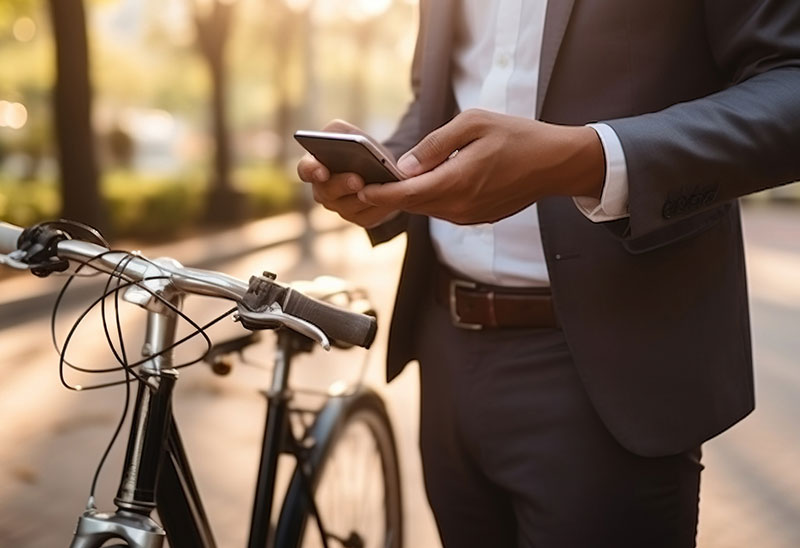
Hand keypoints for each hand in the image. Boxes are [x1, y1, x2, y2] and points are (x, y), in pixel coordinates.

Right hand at [297, 120, 398, 227]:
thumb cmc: (360, 149)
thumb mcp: (350, 133)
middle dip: (342, 185)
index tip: (321, 170)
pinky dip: (379, 206)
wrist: (381, 168)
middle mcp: (323, 192)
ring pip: (349, 207)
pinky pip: (368, 216)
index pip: (305, 170)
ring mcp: (340, 208)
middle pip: (327, 192)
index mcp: (315, 168)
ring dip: (364, 197)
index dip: (311, 171)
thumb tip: (342, 139)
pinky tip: (389, 197)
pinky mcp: (360, 219)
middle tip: (357, 180)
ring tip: (379, 188)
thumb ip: (339, 132)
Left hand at [357, 109, 604, 224]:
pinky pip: (442, 210)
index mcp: (457, 182)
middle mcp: (460, 206)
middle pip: (412, 204)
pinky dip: (429, 198)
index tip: (358, 188)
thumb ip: (435, 145)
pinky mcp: (475, 218)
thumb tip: (404, 166)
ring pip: (426, 208)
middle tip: (364, 179)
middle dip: (388, 194)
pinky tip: (425, 182)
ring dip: (408, 196)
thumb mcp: (474, 124)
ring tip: (390, 178)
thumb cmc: (518, 136)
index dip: (380, 193)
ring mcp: (468, 216)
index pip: (407, 194)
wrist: (556, 163)